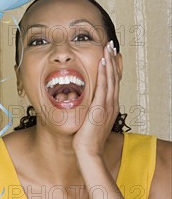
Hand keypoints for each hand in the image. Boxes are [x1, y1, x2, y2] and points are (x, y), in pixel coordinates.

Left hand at [72, 40, 121, 157]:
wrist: (88, 153)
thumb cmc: (86, 140)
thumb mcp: (90, 120)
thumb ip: (90, 110)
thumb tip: (83, 103)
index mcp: (110, 106)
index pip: (113, 82)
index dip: (112, 68)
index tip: (110, 55)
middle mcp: (111, 104)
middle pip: (114, 77)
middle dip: (113, 60)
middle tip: (111, 46)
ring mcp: (107, 105)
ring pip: (111, 79)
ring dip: (109, 62)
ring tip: (108, 48)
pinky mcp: (100, 108)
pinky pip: (103, 86)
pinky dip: (104, 73)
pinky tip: (102, 63)